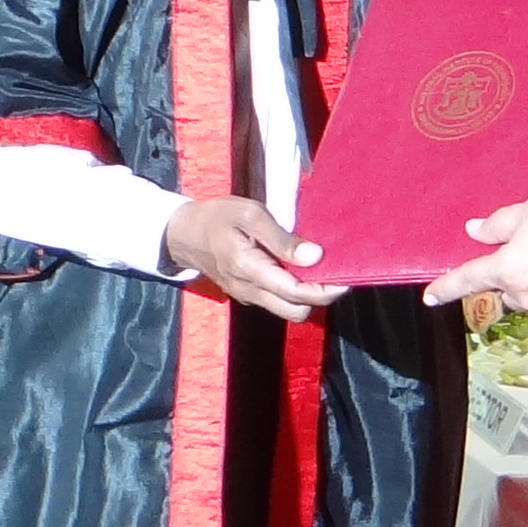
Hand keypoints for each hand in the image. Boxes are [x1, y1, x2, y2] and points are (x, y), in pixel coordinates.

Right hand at [165, 195, 344, 317]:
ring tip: (321, 271)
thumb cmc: (216, 217)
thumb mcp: (249, 214)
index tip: (346, 277)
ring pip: (287, 310)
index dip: (325, 290)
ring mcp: (247, 296)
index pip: (296, 293)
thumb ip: (281, 238)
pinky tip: (300, 271)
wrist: (181, 233)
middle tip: (336, 273)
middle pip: (296, 312)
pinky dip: (293, 293)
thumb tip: (314, 257)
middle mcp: (249, 291)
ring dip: (308, 297)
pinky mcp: (247, 295)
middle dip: (320, 297)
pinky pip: (276, 302)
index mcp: (249, 269)